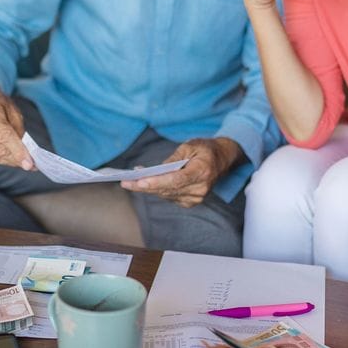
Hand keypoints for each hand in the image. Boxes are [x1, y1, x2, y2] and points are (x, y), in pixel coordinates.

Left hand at [120, 138, 242, 207]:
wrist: (223, 159)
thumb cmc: (205, 149)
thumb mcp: (190, 146)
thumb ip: (173, 159)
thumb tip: (155, 170)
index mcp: (202, 171)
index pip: (177, 180)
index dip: (157, 182)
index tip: (139, 181)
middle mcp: (200, 188)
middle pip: (168, 189)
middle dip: (144, 186)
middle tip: (125, 182)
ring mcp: (197, 197)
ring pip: (166, 195)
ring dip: (148, 188)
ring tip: (131, 181)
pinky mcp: (191, 202)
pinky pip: (169, 197)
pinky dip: (157, 190)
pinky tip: (145, 183)